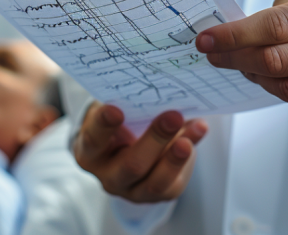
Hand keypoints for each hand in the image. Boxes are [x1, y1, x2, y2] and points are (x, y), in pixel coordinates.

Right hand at [73, 103, 207, 202]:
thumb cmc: (118, 125)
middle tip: (172, 116)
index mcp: (89, 152)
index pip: (93, 139)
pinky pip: (173, 181)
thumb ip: (130, 107)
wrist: (123, 152)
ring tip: (192, 135)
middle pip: (131, 164)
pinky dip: (188, 157)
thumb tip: (160, 91)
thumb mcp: (116, 112)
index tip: (116, 110)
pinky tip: (198, 132)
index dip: (104, 125)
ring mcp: (132, 190)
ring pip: (155, 181)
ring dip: (175, 158)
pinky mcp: (156, 195)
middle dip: (155, 139)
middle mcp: (107, 176)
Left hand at [196, 0, 287, 129]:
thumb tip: (240, 31)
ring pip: (286, 89)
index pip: (275, 25)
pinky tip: (285, 81)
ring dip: (258, 78)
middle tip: (215, 55)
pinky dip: (286, 94)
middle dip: (236, 59)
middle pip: (276, 61)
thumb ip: (282, 8)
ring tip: (249, 67)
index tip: (206, 39)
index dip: (234, 35)